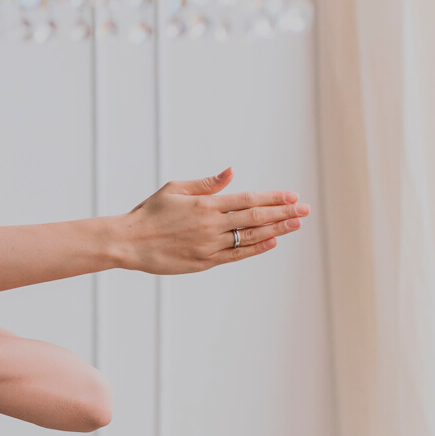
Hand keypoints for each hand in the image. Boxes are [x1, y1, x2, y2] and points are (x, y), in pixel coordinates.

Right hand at [113, 167, 308, 273]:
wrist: (128, 243)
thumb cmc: (150, 213)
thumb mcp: (176, 189)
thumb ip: (206, 184)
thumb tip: (232, 173)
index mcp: (206, 204)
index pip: (248, 198)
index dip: (273, 197)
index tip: (292, 196)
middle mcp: (211, 225)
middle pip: (256, 217)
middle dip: (283, 213)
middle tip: (305, 210)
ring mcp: (209, 245)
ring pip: (250, 237)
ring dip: (276, 230)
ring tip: (296, 225)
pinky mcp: (203, 262)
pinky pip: (236, 254)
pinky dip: (256, 249)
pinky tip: (271, 242)